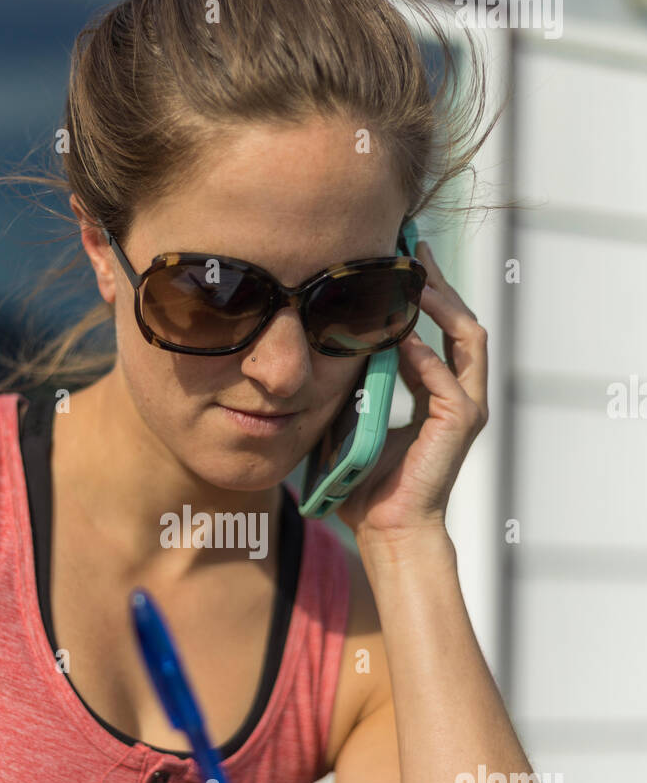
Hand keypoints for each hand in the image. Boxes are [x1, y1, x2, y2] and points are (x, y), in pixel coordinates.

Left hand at [334, 240, 488, 547]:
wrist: (386, 530)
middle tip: (414, 252)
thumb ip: (349, 386)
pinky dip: (426, 354)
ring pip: (467, 339)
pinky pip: (448, 379)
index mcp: (434, 394)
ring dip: (443, 305)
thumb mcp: (352, 420)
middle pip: (460, 322)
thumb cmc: (366, 486)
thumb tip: (316, 352)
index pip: (435, 331)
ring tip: (417, 278)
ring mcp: (465, 408)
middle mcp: (457, 395)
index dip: (422, 295)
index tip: (399, 264)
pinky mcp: (460, 425)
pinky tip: (402, 334)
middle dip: (439, 284)